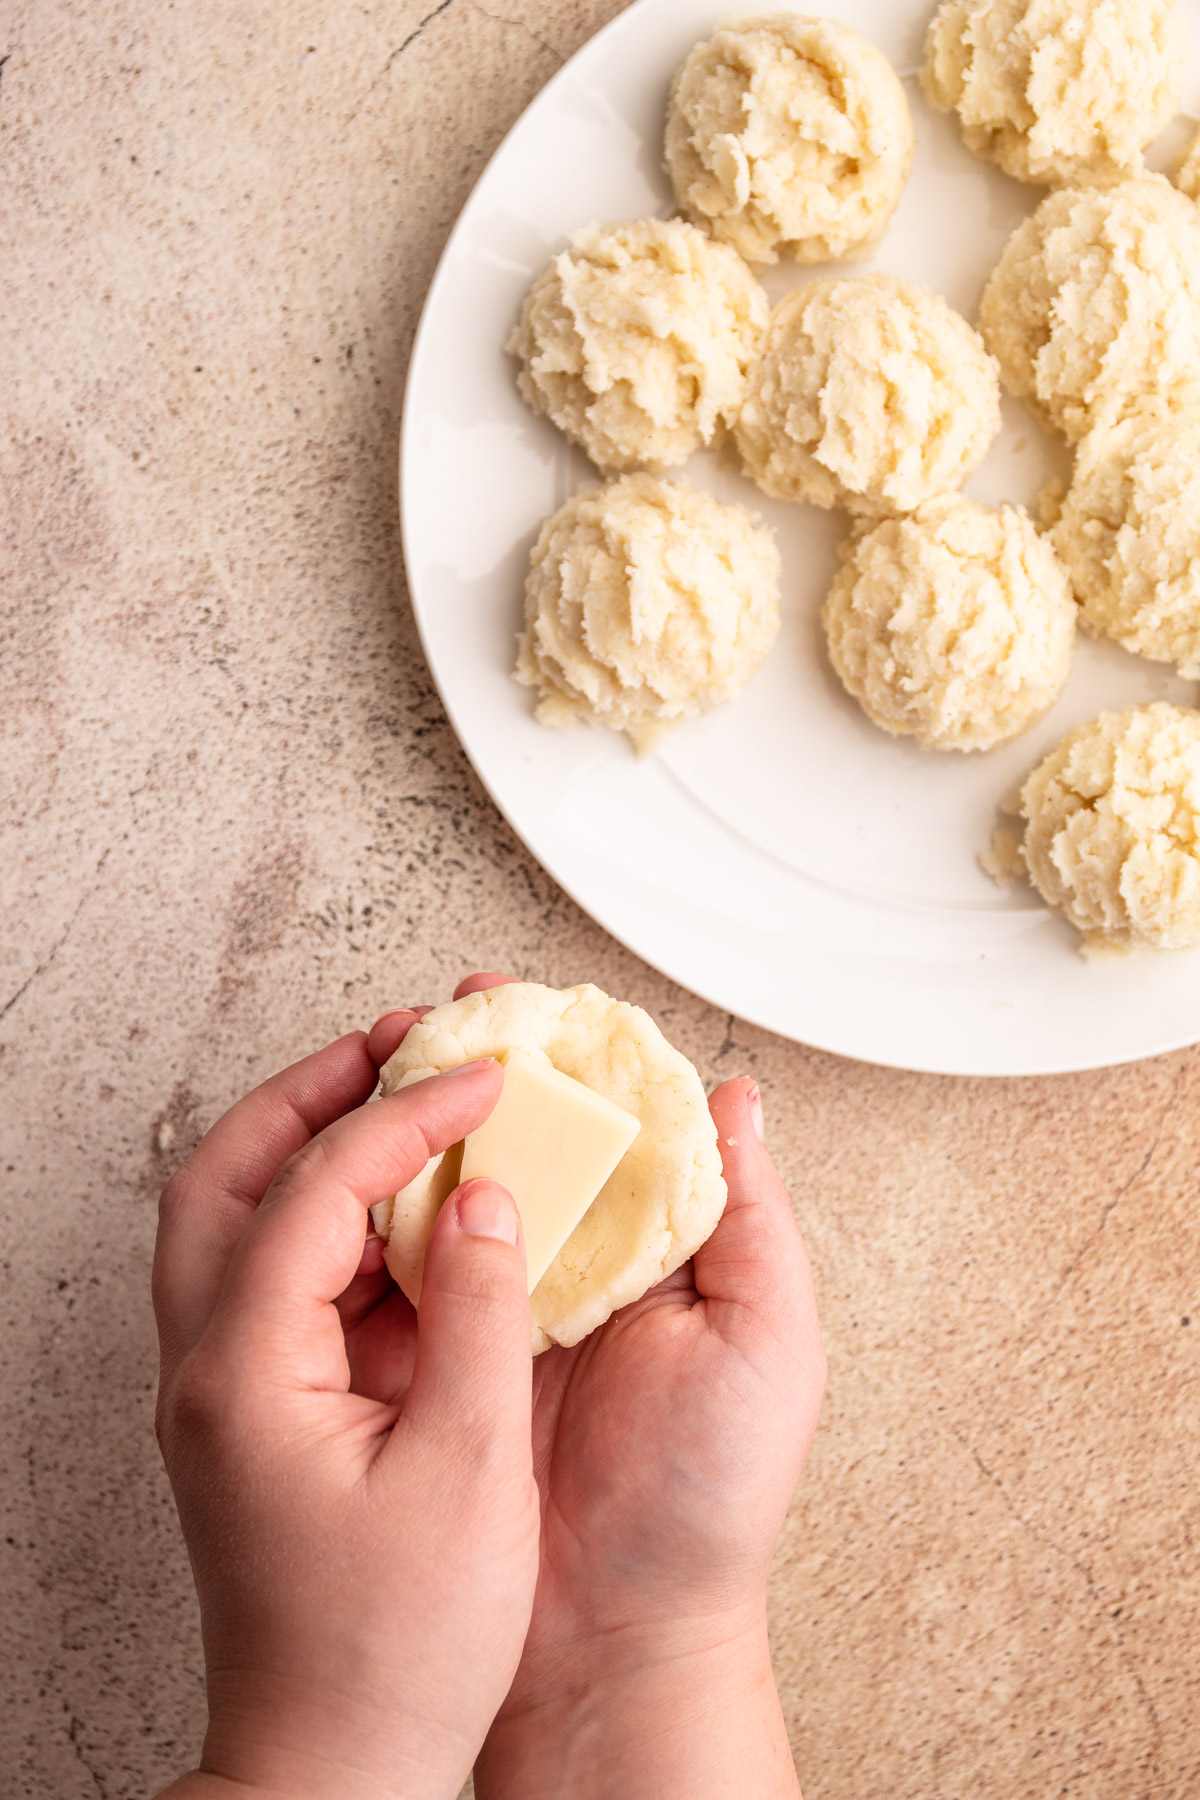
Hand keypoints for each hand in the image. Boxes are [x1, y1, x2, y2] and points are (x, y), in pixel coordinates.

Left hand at [152, 1025, 538, 1799]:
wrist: (331, 1770)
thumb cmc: (393, 1652)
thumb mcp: (466, 1472)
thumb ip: (475, 1312)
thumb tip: (483, 1196)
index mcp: (245, 1372)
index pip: (317, 1186)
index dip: (408, 1116)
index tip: (485, 1079)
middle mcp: (209, 1368)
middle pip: (225, 1175)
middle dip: (311, 1094)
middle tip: (394, 1044)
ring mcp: (225, 1391)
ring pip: (238, 1220)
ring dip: (314, 1147)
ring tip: (402, 1102)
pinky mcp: (260, 1414)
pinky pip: (282, 1278)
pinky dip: (338, 1222)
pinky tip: (416, 1217)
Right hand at [418, 976, 826, 1799]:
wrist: (617, 1635)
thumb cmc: (712, 1499)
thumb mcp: (769, 1343)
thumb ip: (752, 1219)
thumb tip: (737, 1098)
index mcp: (661, 1253)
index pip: (619, 1129)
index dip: (580, 1061)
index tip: (536, 1006)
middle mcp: (582, 1268)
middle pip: (534, 1144)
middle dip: (492, 1075)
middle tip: (451, 1015)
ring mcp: (507, 1308)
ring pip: (470, 1188)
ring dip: (437, 1124)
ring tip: (402, 1062)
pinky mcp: (445, 1353)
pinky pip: (418, 1264)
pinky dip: (396, 1209)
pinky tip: (373, 1161)